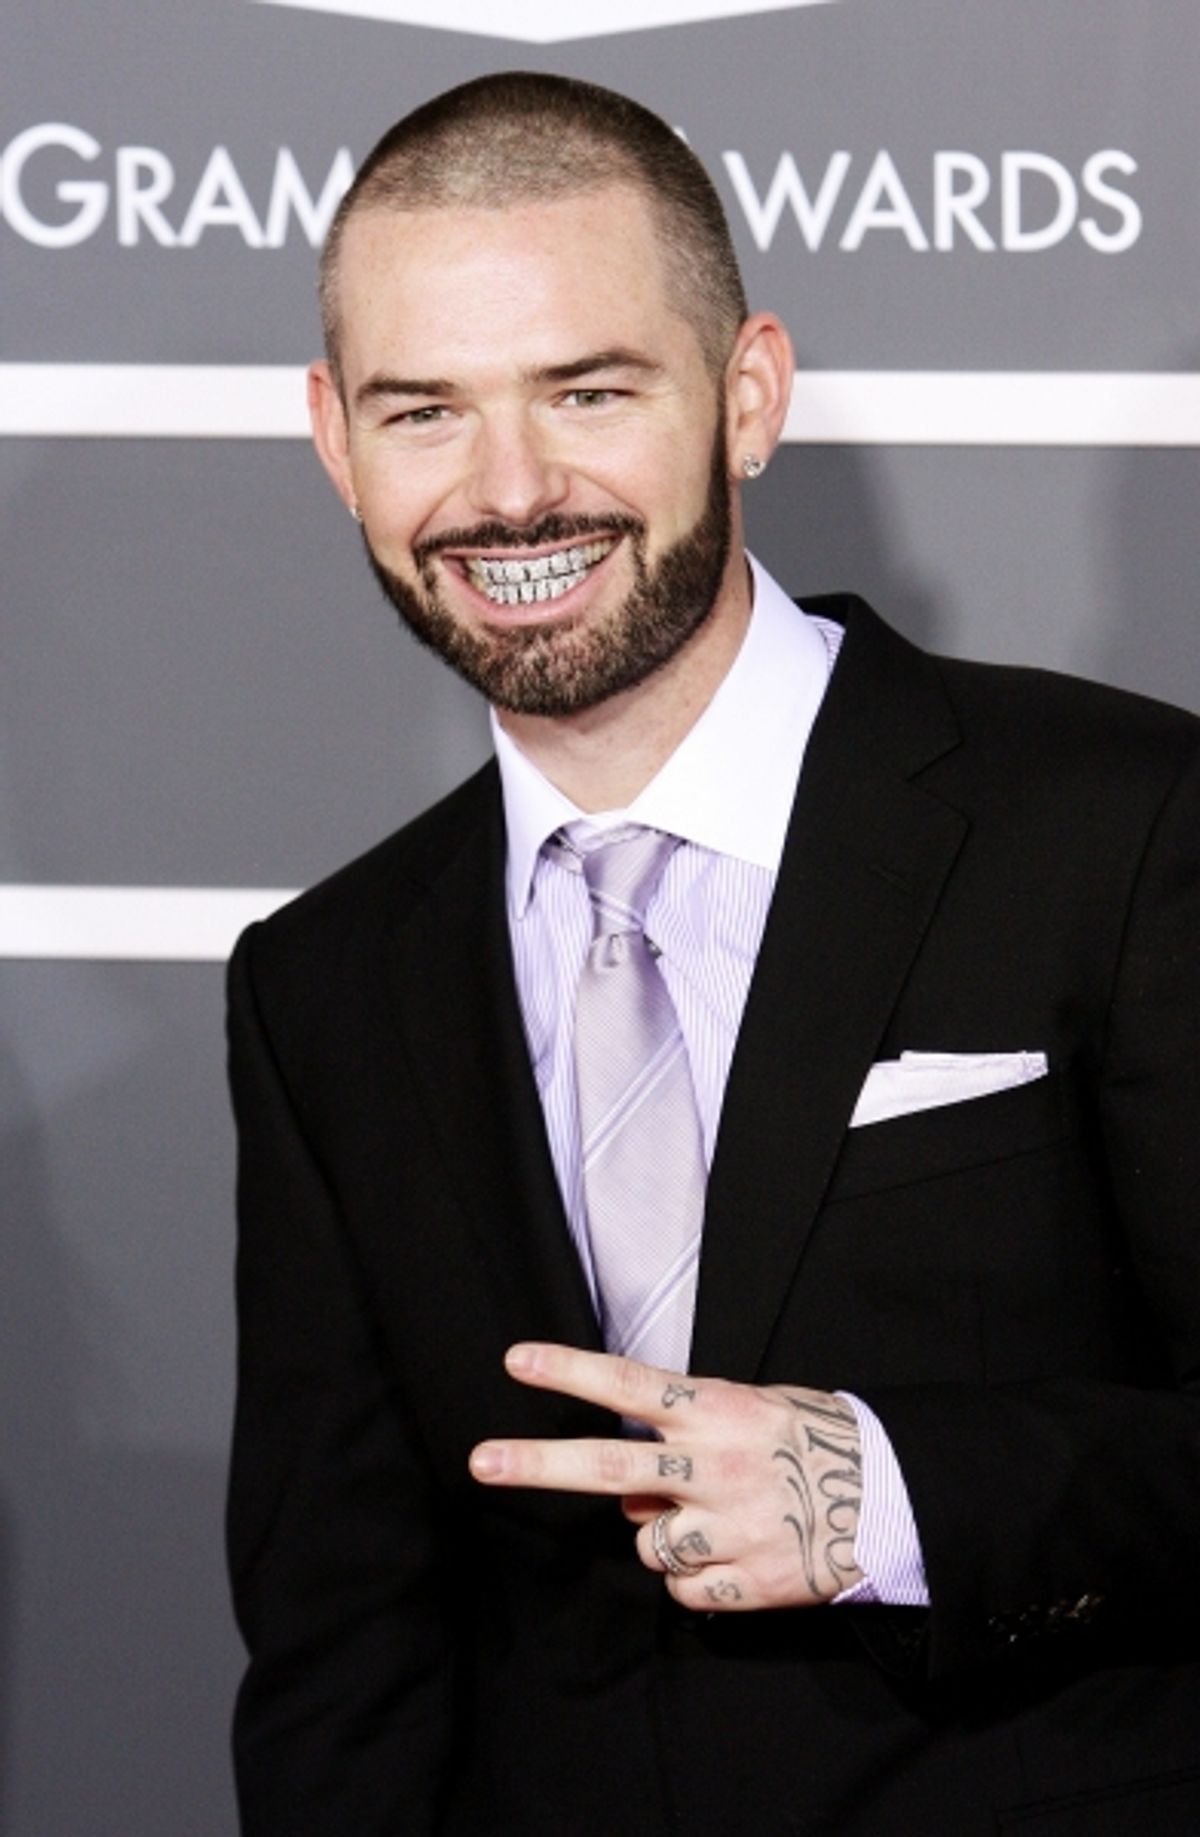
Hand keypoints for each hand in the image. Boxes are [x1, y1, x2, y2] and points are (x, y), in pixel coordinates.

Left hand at [469, 1344, 863, 1610]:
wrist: (898, 1502)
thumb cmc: (819, 1443)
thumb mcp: (757, 1410)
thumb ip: (687, 1439)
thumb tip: (627, 1489)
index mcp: (719, 1413)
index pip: (631, 1385)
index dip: (571, 1371)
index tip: (516, 1360)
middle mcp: (715, 1467)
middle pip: (609, 1465)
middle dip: (538, 1464)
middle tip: (481, 1461)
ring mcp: (729, 1527)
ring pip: (646, 1543)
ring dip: (665, 1537)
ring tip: (720, 1521)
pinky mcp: (747, 1583)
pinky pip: (684, 1591)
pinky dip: (698, 1580)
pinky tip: (737, 1557)